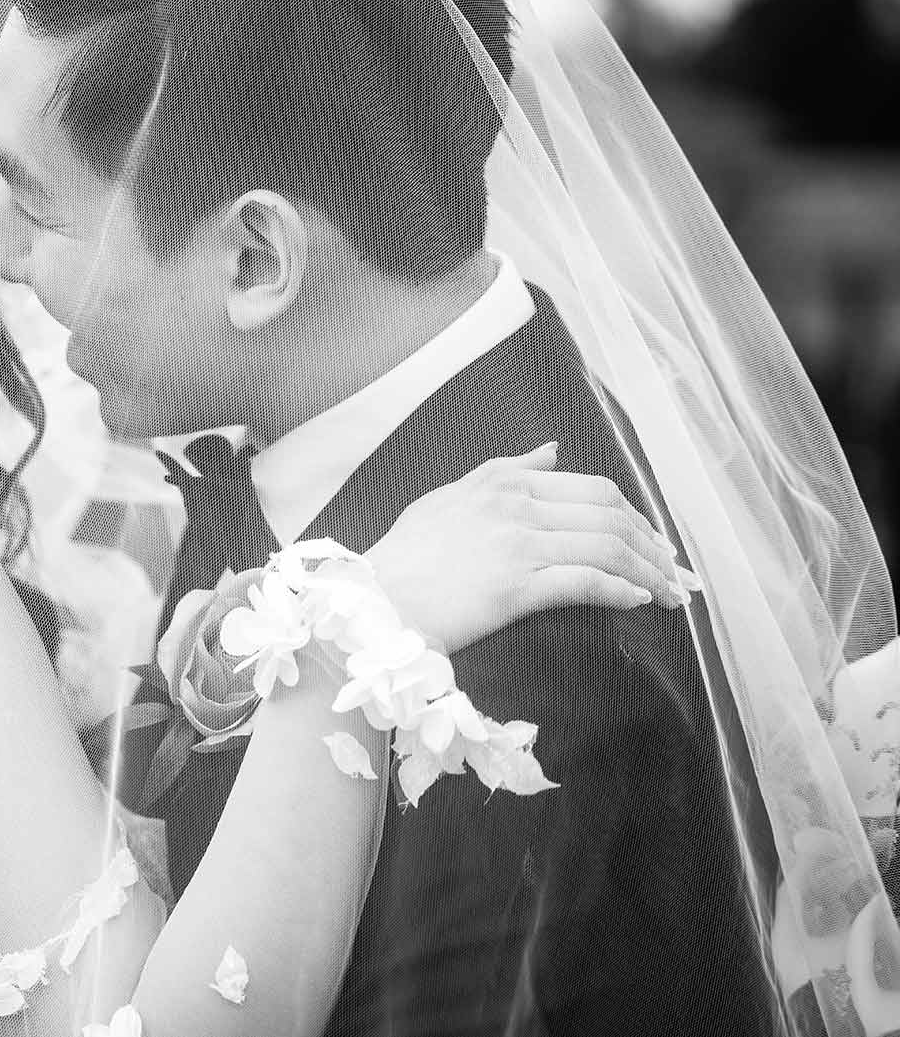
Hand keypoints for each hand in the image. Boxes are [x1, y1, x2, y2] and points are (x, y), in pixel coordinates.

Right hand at [365, 443, 687, 653]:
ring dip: (650, 571)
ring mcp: (517, 544)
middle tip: (676, 572)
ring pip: (607, 547)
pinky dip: (622, 591)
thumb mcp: (448, 497)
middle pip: (610, 514)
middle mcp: (515, 506)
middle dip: (653, 544)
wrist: (374, 602)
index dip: (634, 516)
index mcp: (502, 482)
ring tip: (670, 594)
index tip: (654, 542)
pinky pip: (586, 581)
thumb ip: (503, 470)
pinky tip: (640, 602)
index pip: (592, 489)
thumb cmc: (404, 557)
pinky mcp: (516, 586)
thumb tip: (552, 450)